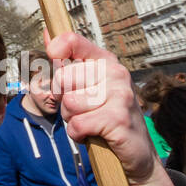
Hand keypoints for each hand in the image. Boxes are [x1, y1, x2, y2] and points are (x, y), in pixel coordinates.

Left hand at [46, 32, 175, 185]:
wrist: (138, 154)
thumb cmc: (108, 117)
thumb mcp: (91, 86)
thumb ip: (69, 62)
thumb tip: (47, 32)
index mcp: (107, 62)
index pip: (74, 40)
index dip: (56, 48)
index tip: (52, 54)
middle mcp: (116, 73)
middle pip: (62, 78)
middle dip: (65, 100)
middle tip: (84, 110)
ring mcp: (120, 95)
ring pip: (68, 104)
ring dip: (73, 119)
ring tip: (92, 122)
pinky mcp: (118, 119)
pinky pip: (77, 124)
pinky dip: (79, 135)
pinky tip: (95, 135)